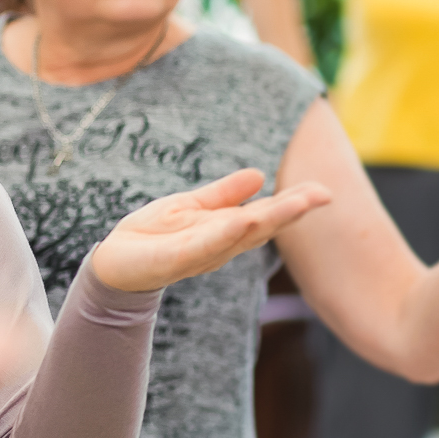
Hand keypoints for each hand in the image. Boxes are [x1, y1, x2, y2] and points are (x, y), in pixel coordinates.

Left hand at [92, 169, 331, 292]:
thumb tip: (259, 175)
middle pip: (260, 227)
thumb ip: (223, 194)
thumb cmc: (153, 235)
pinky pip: (201, 246)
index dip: (294, 204)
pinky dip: (221, 234)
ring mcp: (197, 254)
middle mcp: (219, 245)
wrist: (114, 262)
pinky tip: (240, 221)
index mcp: (225, 231)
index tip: (325, 191)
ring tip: (291, 205)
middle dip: (291, 212)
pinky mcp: (172, 259)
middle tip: (322, 195)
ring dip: (265, 220)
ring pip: (237, 236)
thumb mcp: (190, 206)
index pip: (265, 215)